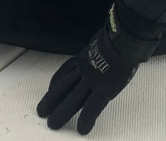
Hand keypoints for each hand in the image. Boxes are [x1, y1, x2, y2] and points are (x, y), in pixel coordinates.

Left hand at [37, 0, 163, 134]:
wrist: (124, 38)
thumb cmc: (118, 36)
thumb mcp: (102, 39)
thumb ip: (98, 48)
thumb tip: (103, 47)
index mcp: (84, 57)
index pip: (66, 71)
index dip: (56, 81)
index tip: (50, 89)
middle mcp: (84, 70)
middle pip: (63, 87)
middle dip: (51, 100)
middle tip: (41, 111)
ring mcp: (92, 80)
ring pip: (72, 99)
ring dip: (61, 112)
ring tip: (53, 124)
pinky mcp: (103, 89)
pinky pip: (92, 107)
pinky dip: (87, 119)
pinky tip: (83, 129)